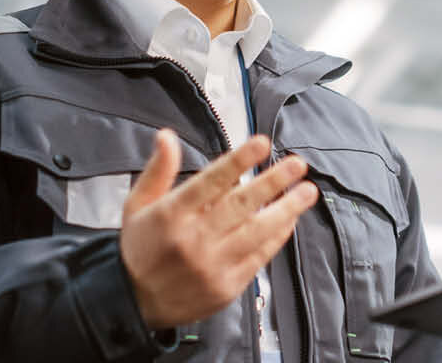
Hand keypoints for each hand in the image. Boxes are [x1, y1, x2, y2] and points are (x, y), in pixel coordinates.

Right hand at [119, 128, 318, 327]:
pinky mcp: (227, 286)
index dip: (238, 161)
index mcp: (171, 215)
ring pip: (257, 232)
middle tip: (297, 165)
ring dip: (286, 209)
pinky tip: (290, 220)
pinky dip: (277, 237)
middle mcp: (193, 239)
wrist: (134, 304)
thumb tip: (167, 136)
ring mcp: (212, 265)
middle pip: (240, 205)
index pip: (210, 182)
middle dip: (273, 181)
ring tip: (307, 192)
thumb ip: (158, 170)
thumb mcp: (137, 205)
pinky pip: (259, 257)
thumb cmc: (140, 249)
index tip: (262, 143)